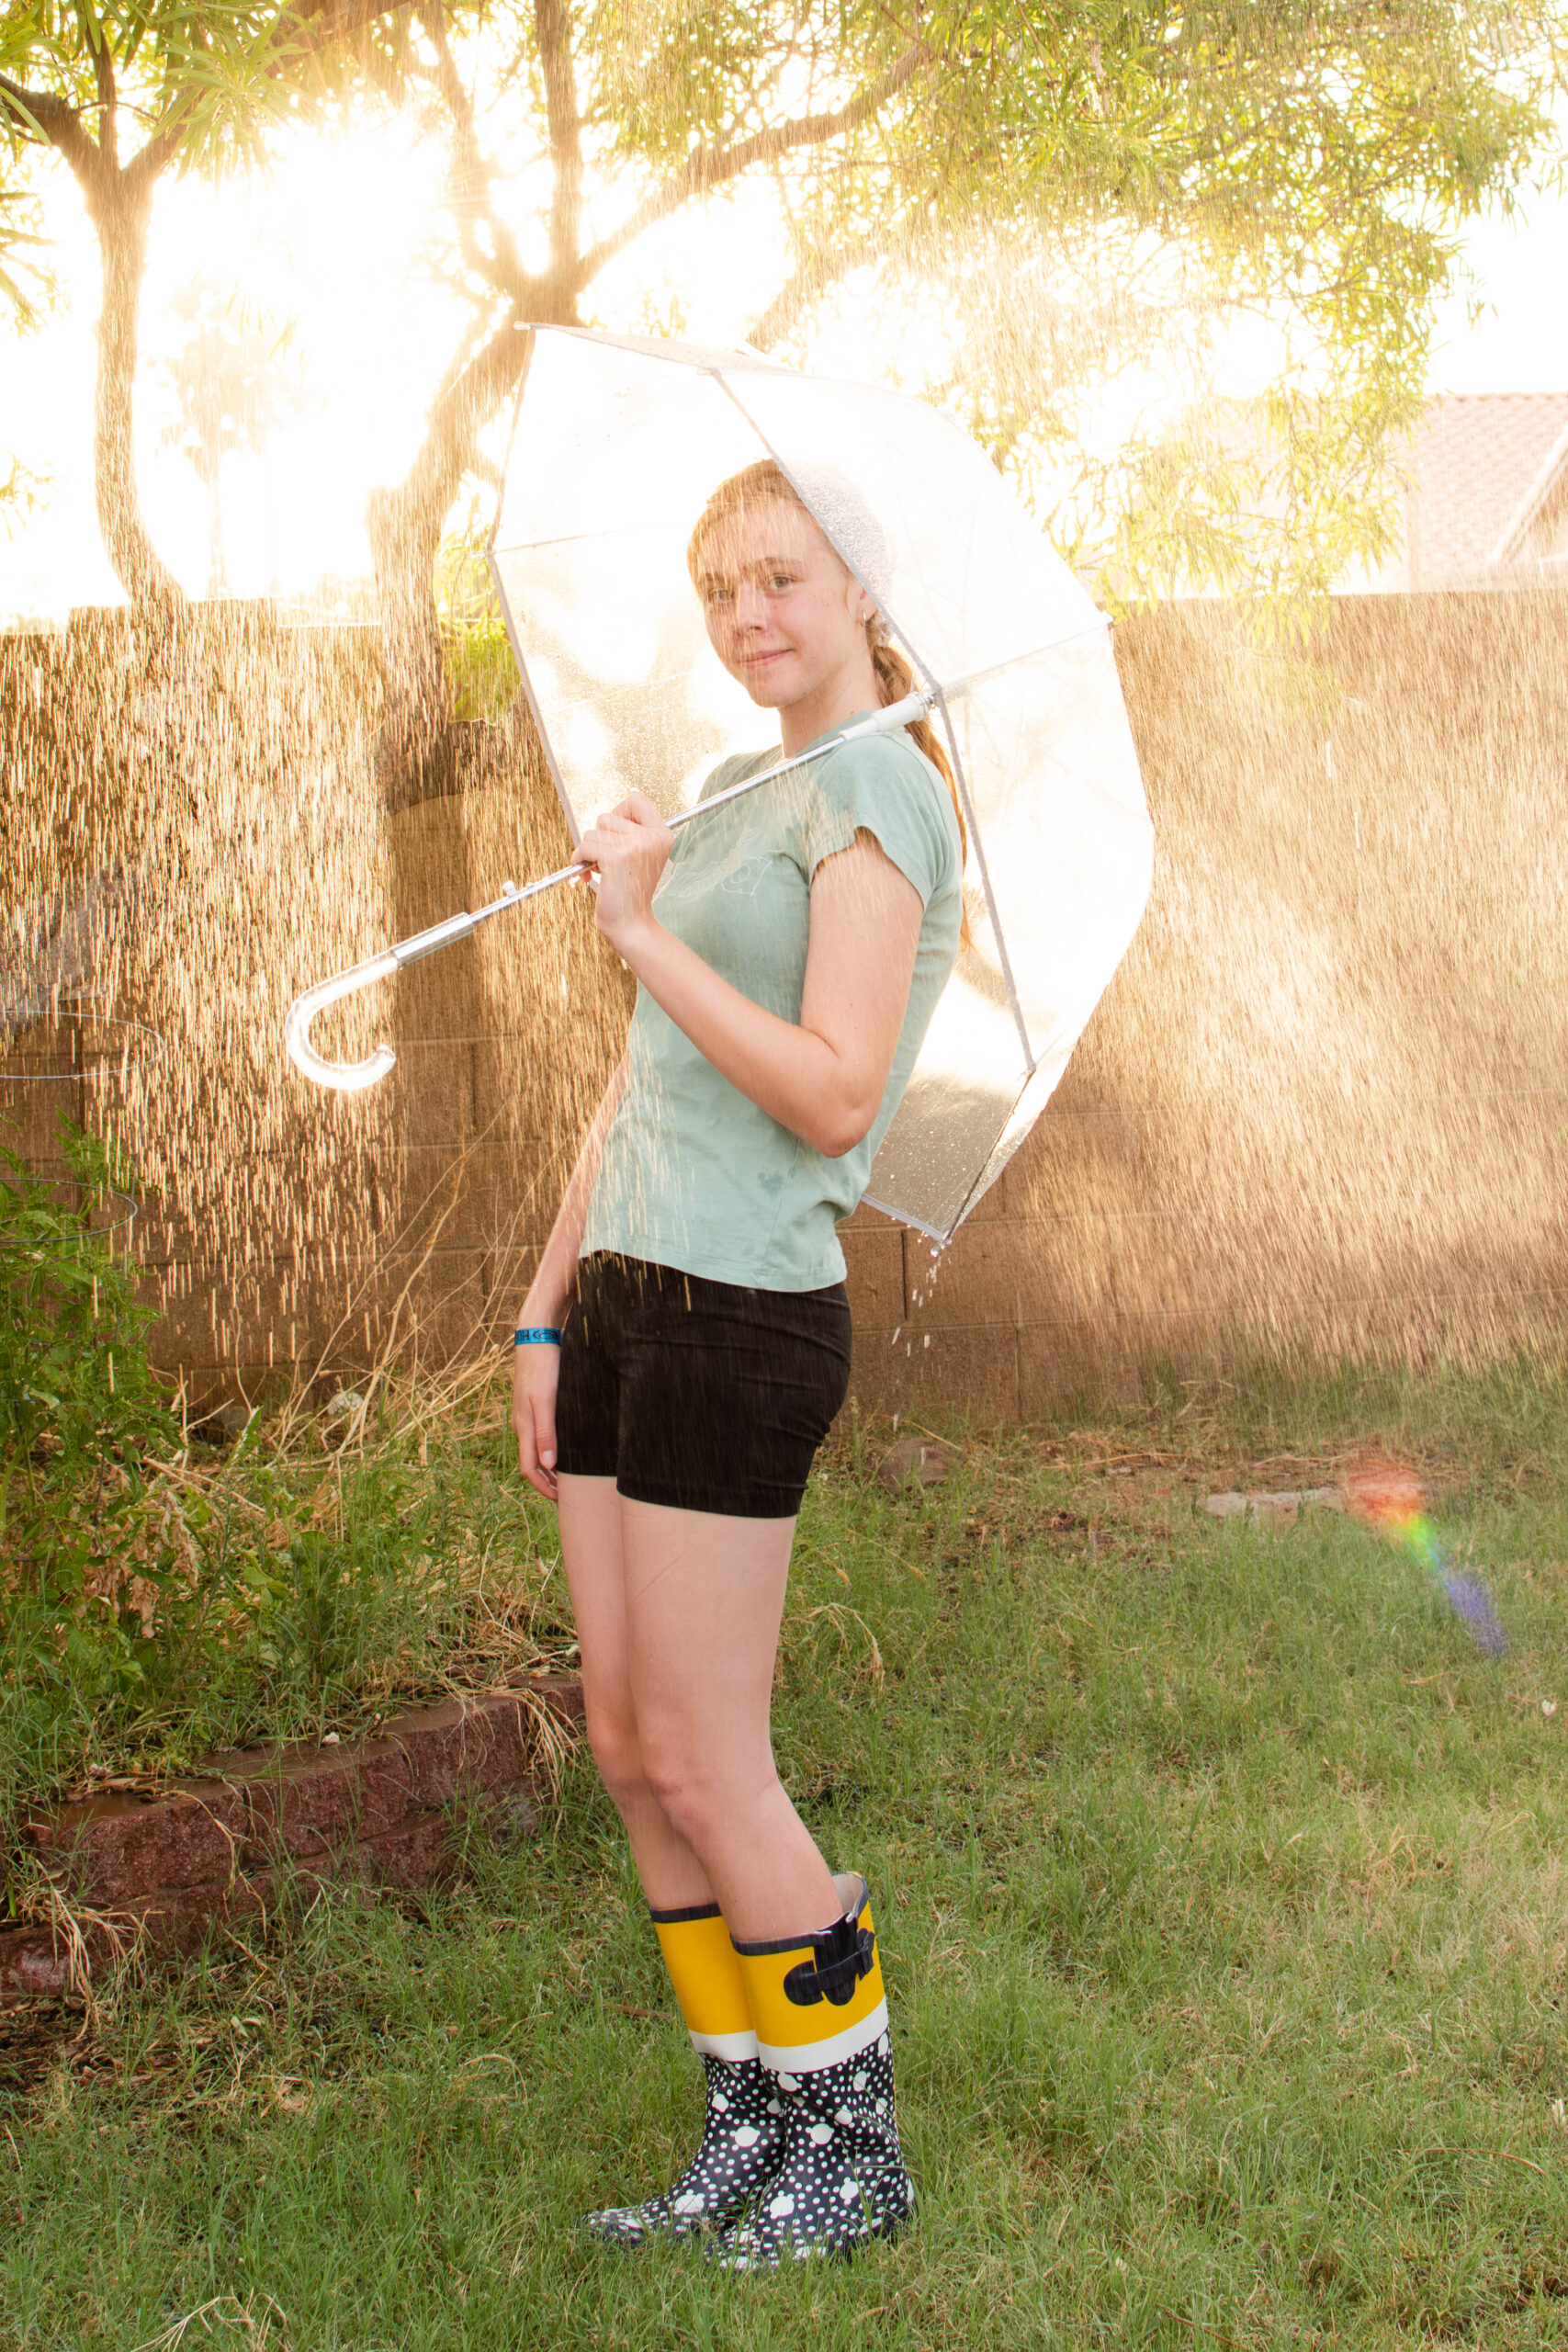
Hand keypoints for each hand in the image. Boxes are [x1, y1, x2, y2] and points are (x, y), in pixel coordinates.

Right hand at [512, 1342, 559, 1501]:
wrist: (536, 1337)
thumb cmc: (543, 1367)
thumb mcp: (546, 1401)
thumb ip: (547, 1433)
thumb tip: (549, 1466)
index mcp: (524, 1427)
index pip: (528, 1469)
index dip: (543, 1488)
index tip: (560, 1501)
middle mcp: (522, 1424)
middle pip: (531, 1463)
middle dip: (546, 1482)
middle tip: (566, 1495)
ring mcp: (526, 1414)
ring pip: (535, 1449)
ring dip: (548, 1467)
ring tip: (567, 1477)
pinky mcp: (534, 1404)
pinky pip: (539, 1435)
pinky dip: (550, 1449)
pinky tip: (565, 1447)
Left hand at [575, 791, 672, 950]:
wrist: (632, 925)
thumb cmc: (630, 892)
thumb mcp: (640, 857)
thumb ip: (630, 833)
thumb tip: (606, 816)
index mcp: (662, 834)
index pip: (635, 798)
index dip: (619, 812)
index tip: (615, 835)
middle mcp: (652, 837)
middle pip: (608, 815)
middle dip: (600, 837)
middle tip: (607, 859)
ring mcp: (635, 846)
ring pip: (594, 831)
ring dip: (590, 851)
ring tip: (601, 869)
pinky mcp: (616, 857)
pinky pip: (585, 845)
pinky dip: (579, 859)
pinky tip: (588, 874)